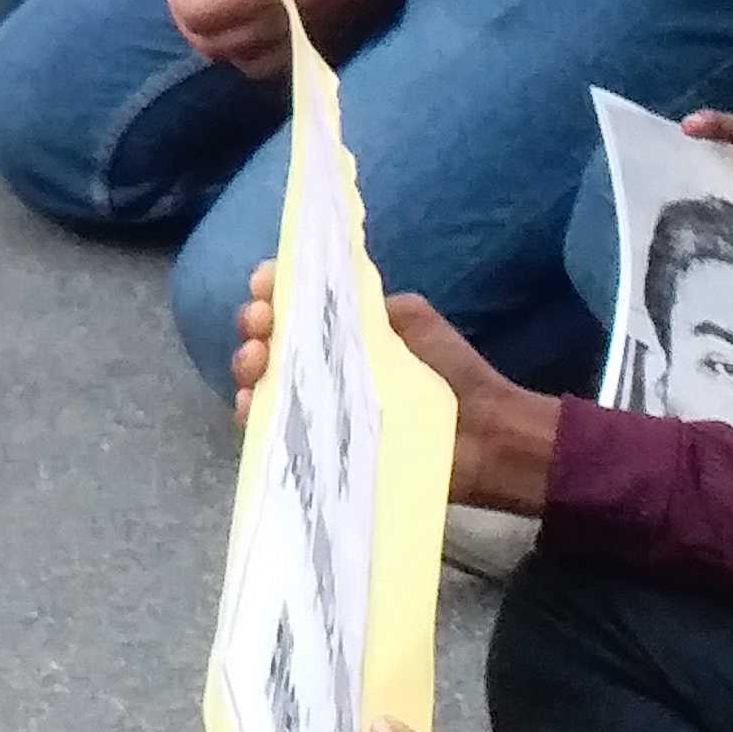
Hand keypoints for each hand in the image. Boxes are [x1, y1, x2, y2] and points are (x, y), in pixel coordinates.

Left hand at [168, 0, 419, 77]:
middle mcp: (276, 31)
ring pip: (242, 63)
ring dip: (221, 43)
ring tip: (220, 12)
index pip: (197, 17)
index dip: (178, 0)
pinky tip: (256, 28)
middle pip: (213, 46)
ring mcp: (302, 45)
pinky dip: (253, 55)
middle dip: (192, 24)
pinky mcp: (323, 50)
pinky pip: (274, 69)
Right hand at [231, 265, 556, 509]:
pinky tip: (251, 402)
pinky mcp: (318, 447)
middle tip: (262, 322)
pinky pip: (272, 429)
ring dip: (247, 362)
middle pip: (265, 337)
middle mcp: (320, 363)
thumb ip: (370, 303)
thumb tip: (323, 291)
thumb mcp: (412, 319)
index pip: (290, 299)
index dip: (270, 287)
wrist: (485, 435)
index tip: (267, 284)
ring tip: (258, 358)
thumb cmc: (452, 372)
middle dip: (253, 321)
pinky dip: (252, 413)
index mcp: (341, 326)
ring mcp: (315, 405)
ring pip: (260, 380)